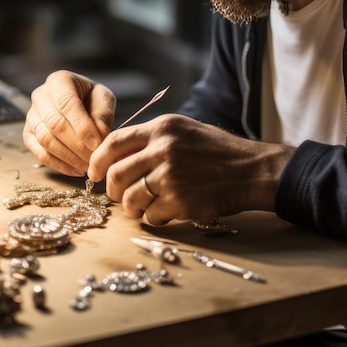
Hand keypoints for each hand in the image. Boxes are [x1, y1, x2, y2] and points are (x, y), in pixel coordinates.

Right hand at [23, 70, 115, 175]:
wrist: (77, 101)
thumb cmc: (91, 98)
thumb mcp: (103, 98)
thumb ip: (102, 115)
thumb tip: (99, 138)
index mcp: (59, 81)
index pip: (67, 103)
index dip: (82, 126)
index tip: (98, 144)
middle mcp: (40, 96)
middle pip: (54, 124)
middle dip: (77, 145)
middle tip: (95, 160)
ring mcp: (31, 116)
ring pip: (45, 140)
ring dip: (68, 157)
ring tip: (88, 166)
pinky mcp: (28, 135)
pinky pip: (40, 153)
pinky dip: (59, 165)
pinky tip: (76, 170)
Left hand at [88, 114, 293, 224]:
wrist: (252, 170)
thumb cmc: (217, 151)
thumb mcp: (184, 130)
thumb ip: (152, 138)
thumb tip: (117, 154)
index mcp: (162, 128)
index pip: (113, 142)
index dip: (98, 160)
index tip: (94, 172)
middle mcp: (163, 149)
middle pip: (116, 174)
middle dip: (112, 189)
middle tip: (120, 195)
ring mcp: (171, 176)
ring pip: (130, 199)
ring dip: (132, 207)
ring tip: (144, 206)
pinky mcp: (180, 201)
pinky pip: (150, 215)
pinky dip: (153, 218)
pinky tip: (166, 212)